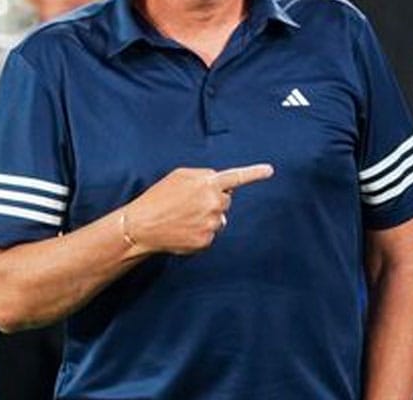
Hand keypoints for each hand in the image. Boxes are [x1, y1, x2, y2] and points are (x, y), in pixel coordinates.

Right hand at [123, 164, 273, 254]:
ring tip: (183, 217)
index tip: (270, 170)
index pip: (236, 177)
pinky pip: (211, 234)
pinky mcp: (207, 241)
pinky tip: (184, 229)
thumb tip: (220, 185)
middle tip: (189, 203)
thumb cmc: (159, 197)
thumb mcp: (180, 175)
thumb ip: (204, 176)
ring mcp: (212, 223)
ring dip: (207, 217)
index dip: (254, 173)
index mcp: (208, 183)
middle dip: (213, 200)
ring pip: (219, 219)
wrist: (142, 225)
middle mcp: (214, 203)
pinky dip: (200, 232)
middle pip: (225, 200)